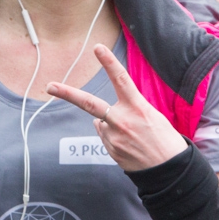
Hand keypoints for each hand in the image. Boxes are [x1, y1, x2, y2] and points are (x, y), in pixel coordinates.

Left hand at [46, 44, 187, 170]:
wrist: (169, 171)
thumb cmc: (164, 140)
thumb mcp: (153, 117)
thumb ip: (127, 112)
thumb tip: (98, 120)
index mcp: (137, 108)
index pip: (121, 79)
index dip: (109, 62)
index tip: (97, 47)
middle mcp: (122, 120)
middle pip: (89, 102)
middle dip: (67, 93)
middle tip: (49, 86)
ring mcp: (113, 137)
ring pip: (101, 123)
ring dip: (111, 125)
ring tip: (133, 136)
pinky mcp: (110, 150)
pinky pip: (105, 138)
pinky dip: (113, 138)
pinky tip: (130, 146)